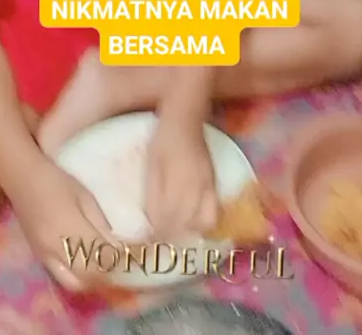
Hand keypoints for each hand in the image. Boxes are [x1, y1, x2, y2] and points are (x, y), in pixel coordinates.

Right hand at [7, 156, 113, 291]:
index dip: (119, 262)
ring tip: (106, 269)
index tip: (135, 259)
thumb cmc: (57, 180)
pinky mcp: (38, 257)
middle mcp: (54, 248)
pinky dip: (78, 278)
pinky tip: (88, 267)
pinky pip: (61, 278)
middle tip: (122, 266)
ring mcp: (44, 256)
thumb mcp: (85, 196)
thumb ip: (100, 224)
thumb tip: (118, 247)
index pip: (100, 257)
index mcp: (69, 229)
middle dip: (108, 276)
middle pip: (87, 277)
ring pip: (73, 283)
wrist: (22, 178)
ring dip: (93, 281)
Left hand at [145, 118, 217, 238]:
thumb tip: (150, 221)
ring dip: (188, 232)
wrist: (186, 121)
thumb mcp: (151, 166)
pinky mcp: (215, 184)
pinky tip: (191, 222)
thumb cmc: (163, 140)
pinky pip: (213, 212)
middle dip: (171, 236)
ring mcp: (208, 188)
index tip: (147, 240)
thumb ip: (152, 194)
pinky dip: (202, 224)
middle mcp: (196, 189)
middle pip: (184, 225)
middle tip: (158, 238)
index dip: (156, 234)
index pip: (167, 220)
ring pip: (202, 223)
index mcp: (176, 184)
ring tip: (175, 231)